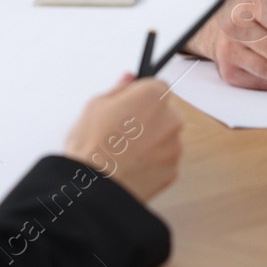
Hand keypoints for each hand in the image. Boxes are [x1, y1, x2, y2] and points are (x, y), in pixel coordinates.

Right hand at [63, 73, 182, 202]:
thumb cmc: (92, 146)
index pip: (157, 86)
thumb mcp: (95, 105)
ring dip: (151, 141)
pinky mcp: (173, 171)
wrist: (94, 188)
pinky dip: (152, 162)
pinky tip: (130, 165)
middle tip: (121, 130)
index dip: (141, 95)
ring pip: (165, 138)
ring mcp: (174, 147)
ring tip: (123, 152)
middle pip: (164, 112)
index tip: (130, 104)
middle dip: (148, 119)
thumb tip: (127, 78)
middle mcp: (171, 119)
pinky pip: (164, 161)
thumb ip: (118, 89)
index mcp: (153, 97)